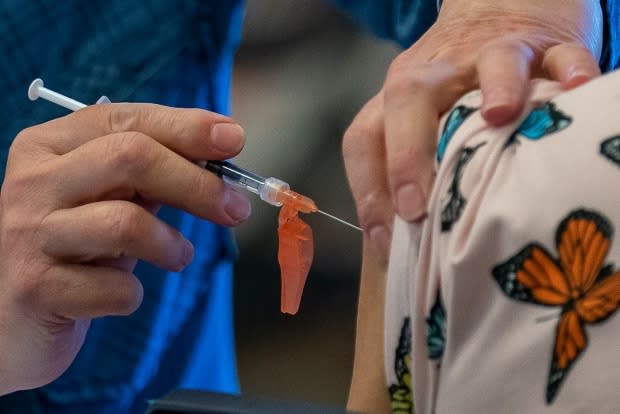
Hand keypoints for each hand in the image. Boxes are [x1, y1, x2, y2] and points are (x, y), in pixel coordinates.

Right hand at [0, 104, 249, 393]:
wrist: (13, 316)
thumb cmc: (75, 247)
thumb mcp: (107, 197)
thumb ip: (150, 171)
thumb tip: (221, 147)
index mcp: (50, 145)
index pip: (126, 120)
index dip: (186, 127)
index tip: (234, 140)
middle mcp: (32, 181)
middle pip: (131, 158)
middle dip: (197, 183)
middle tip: (235, 209)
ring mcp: (29, 234)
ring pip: (125, 223)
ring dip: (171, 244)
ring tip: (179, 256)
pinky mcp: (35, 288)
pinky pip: (112, 287)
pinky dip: (134, 293)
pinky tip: (124, 293)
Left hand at [343, 0, 602, 257]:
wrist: (496, 13)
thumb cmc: (456, 90)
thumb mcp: (419, 120)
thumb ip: (410, 169)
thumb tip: (400, 245)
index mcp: (399, 96)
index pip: (364, 137)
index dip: (366, 191)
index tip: (383, 241)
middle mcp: (437, 72)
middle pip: (407, 95)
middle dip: (405, 156)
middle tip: (414, 208)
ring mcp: (489, 55)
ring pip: (489, 62)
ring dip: (495, 89)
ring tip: (499, 120)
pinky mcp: (543, 48)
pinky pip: (559, 55)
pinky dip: (570, 71)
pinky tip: (576, 91)